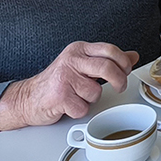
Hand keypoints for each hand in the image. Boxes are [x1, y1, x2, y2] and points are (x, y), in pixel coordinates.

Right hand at [0, 42, 139, 130]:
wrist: (28, 98)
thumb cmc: (57, 82)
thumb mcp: (83, 65)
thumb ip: (108, 60)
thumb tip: (133, 56)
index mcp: (79, 49)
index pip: (110, 50)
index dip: (123, 62)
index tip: (126, 71)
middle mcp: (71, 60)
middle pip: (107, 68)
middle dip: (119, 80)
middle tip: (120, 87)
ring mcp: (64, 78)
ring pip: (96, 91)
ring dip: (92, 99)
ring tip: (79, 96)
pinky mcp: (59, 96)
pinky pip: (83, 107)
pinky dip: (80, 110)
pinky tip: (69, 105)